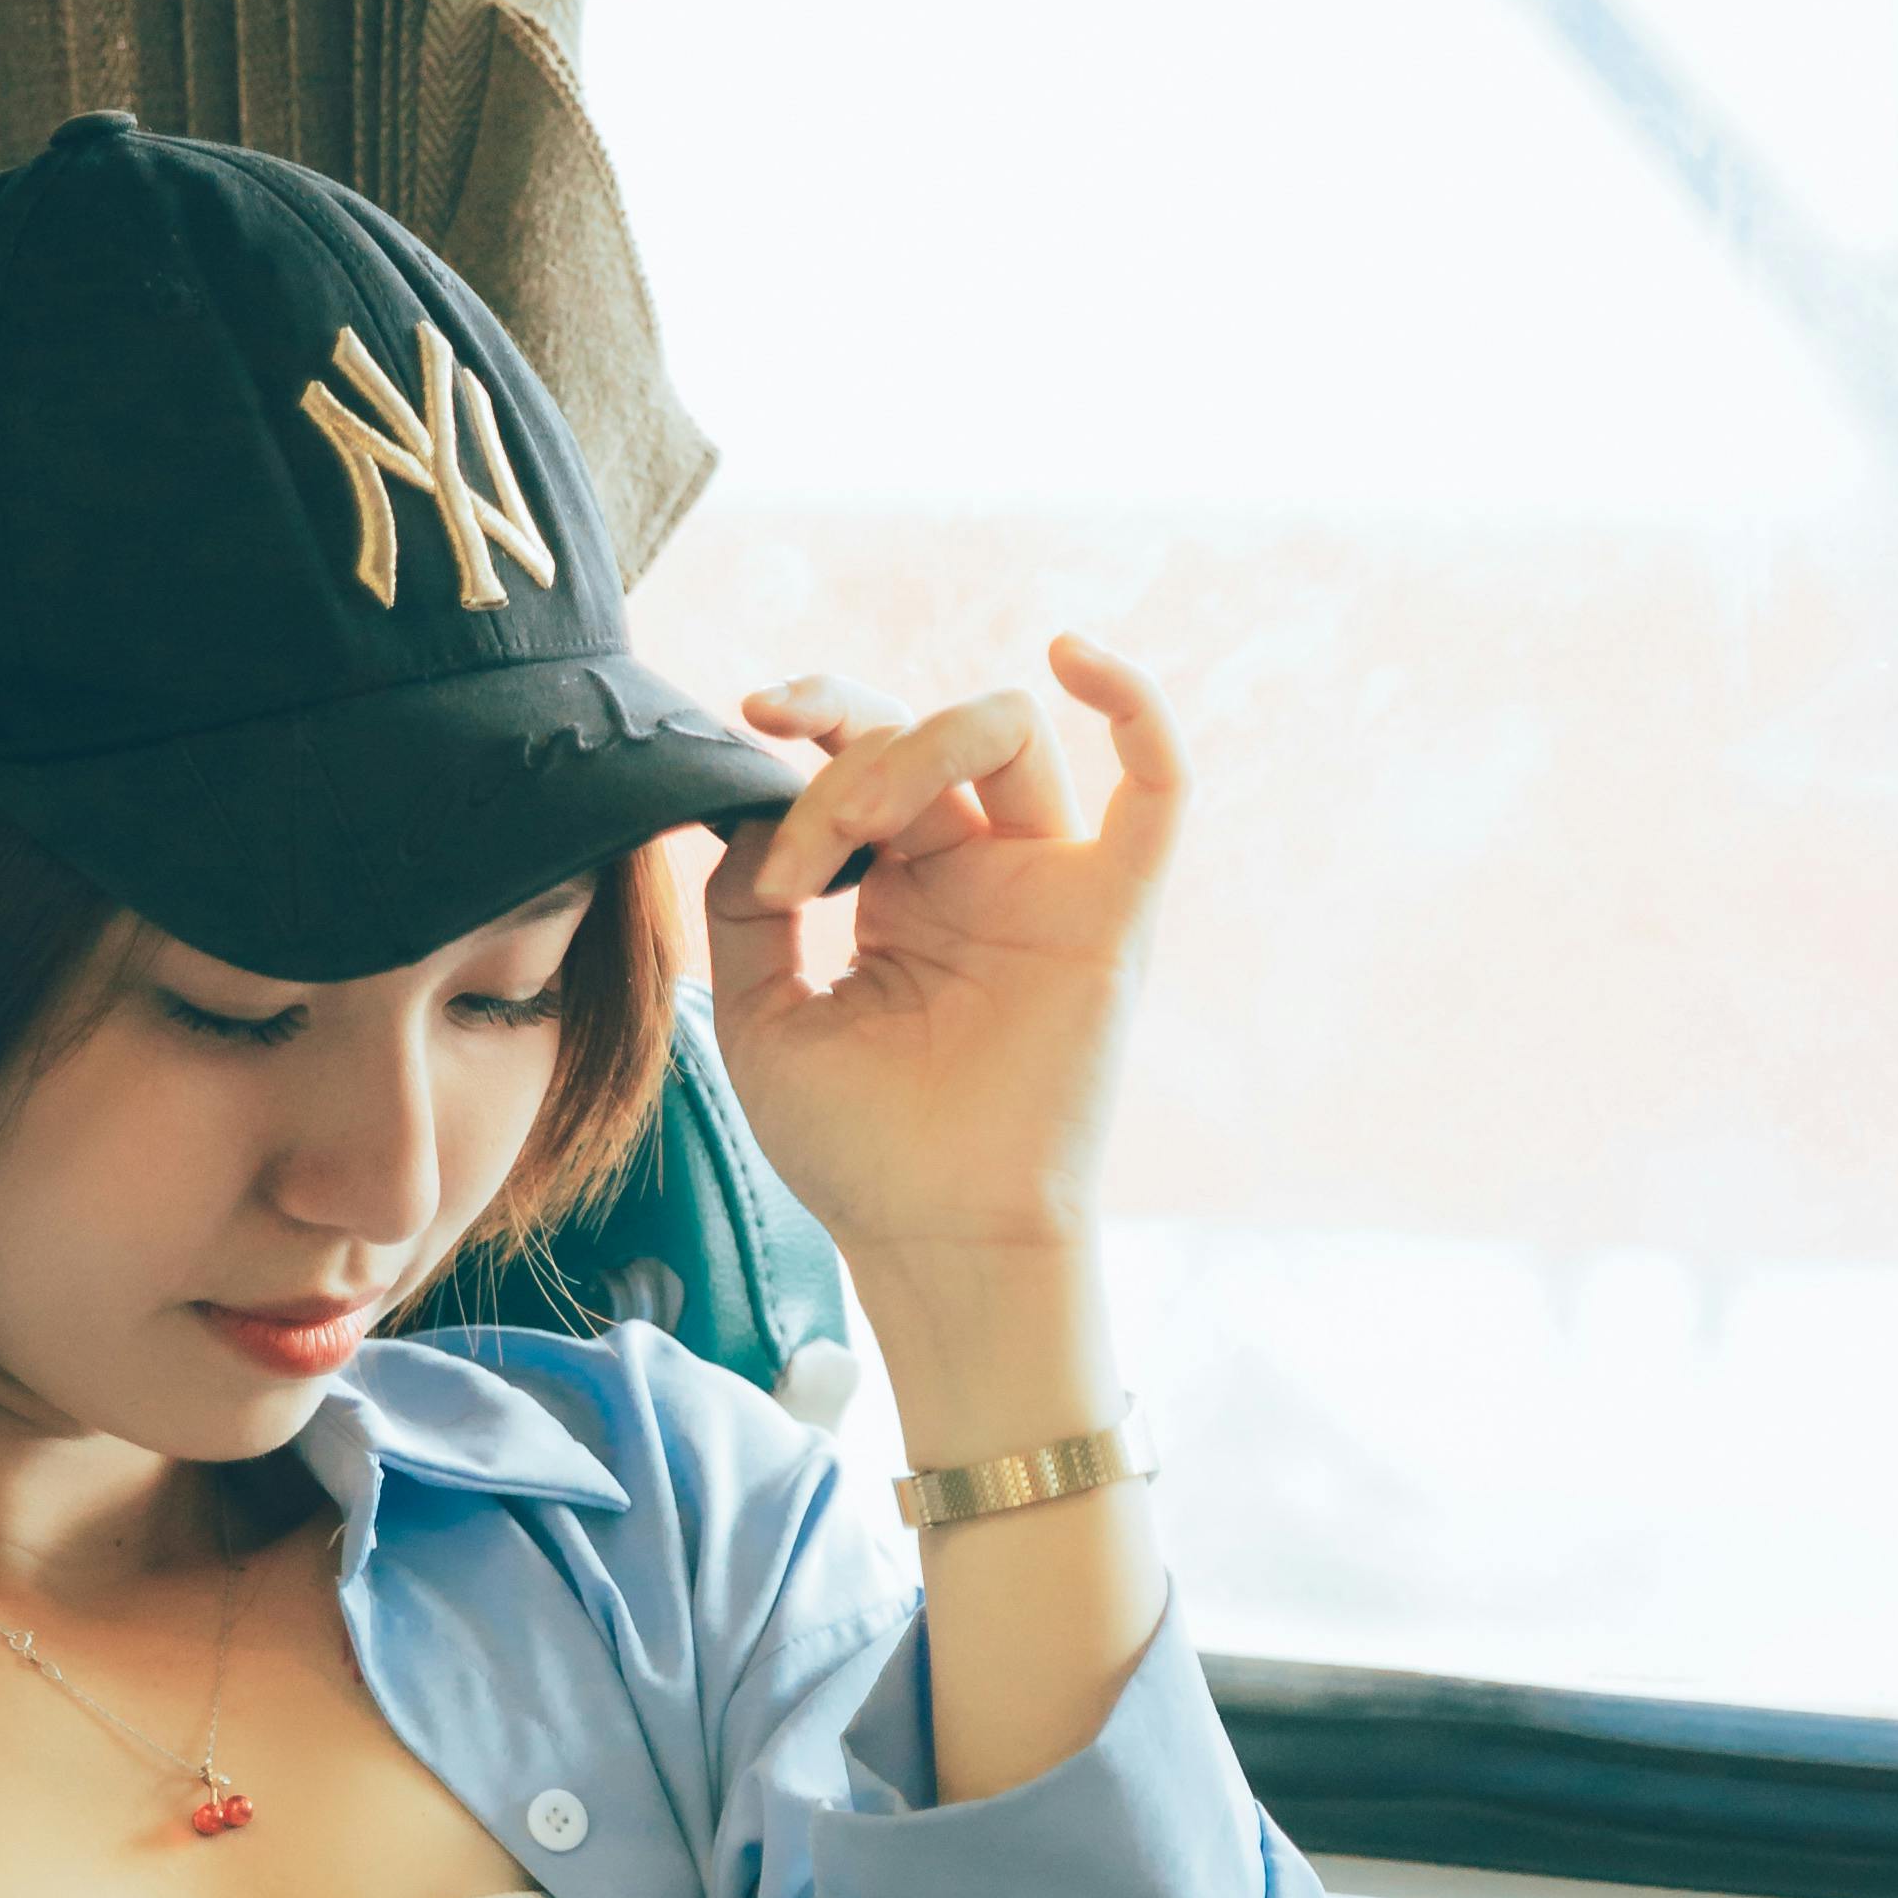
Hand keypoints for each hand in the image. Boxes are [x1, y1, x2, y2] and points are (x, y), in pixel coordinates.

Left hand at [699, 637, 1182, 1280]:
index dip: (802, 738)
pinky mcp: (1114, 916)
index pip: (862, 760)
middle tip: (800, 850)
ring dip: (910, 751)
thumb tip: (746, 807)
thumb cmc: (857, 1152)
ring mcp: (1052, 887)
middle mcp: (982, 872)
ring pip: (1004, 736)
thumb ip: (748, 901)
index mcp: (904, 889)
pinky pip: (1158, 788)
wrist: (934, 1240)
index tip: (739, 738)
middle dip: (843, 756)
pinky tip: (1070, 657)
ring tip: (854, 833)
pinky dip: (1134, 706)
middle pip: (925, 735)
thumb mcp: (762, 1015)